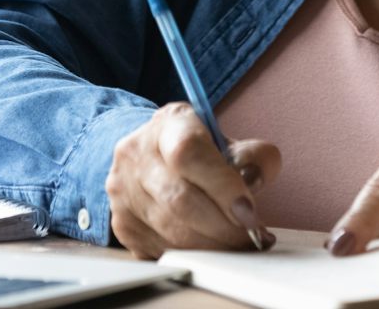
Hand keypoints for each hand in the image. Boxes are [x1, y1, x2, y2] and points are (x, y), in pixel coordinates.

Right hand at [105, 102, 281, 259]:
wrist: (151, 159)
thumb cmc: (199, 153)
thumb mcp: (229, 142)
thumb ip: (254, 157)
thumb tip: (255, 180)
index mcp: (168, 124)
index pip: (188, 152)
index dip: (222, 186)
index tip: (249, 212)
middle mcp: (137, 153)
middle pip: (180, 199)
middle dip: (224, 227)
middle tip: (252, 235)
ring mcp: (123, 190)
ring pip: (171, 230)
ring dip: (213, 245)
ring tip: (239, 243)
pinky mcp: (123, 224)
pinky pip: (163, 249)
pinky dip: (194, 255)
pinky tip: (214, 249)